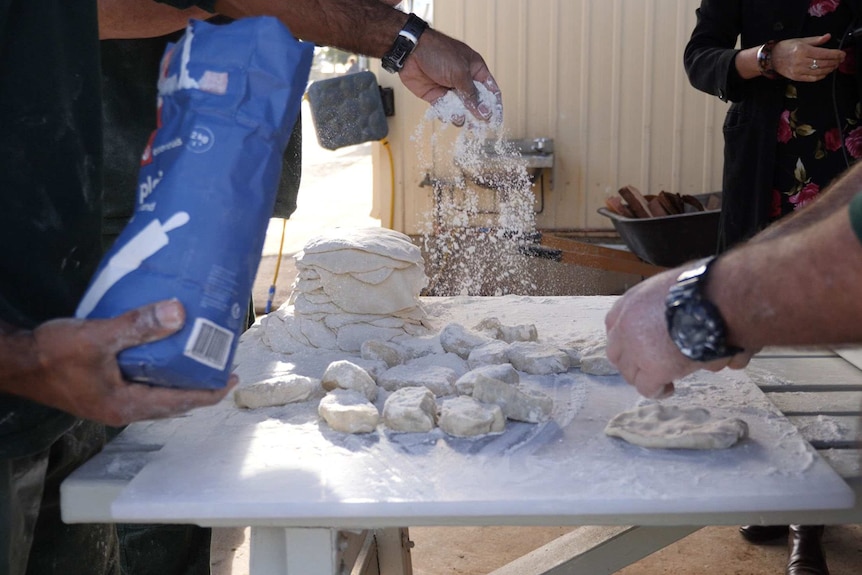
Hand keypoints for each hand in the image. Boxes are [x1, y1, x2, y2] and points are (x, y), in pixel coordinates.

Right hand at [7, 300, 234, 425]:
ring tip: (200, 358)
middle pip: (174, 402)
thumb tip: (180, 313)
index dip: (210, 392)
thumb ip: (138, 325)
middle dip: (200, 386)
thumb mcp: (99, 336)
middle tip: (222, 365)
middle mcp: (124, 409)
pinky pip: (143, 385)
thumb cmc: (53, 353)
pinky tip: (165, 351)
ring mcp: (113, 401)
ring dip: (181, 379)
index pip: (181, 402)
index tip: (233, 379)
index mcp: (127, 405)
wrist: (16, 362)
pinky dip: (161, 372)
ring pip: (159, 394)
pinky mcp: (105, 391)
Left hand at [400, 29, 501, 125]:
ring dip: (462, 116)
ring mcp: (450, 88)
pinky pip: (445, 110)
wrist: (411, 51)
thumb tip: (484, 113)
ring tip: (462, 120)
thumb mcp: (460, 74)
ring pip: (461, 109)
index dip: (495, 105)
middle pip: (476, 102)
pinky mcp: (436, 96)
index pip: (490, 90)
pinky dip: (447, 115)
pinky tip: (449, 116)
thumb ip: (472, 95)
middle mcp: (464, 80)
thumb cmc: (438, 53)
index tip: (496, 120)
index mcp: (476, 70)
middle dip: (478, 115)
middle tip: (480, 128)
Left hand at [604, 269, 739, 397]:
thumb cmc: (706, 287)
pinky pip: (646, 388)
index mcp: (631, 302)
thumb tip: (680, 313)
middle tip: (648, 366)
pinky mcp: (653, 368)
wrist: (717, 298)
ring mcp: (637, 348)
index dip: (624, 338)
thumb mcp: (672, 285)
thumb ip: (665, 302)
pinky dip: (657, 390)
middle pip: (617, 352)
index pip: (614, 324)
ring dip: (644, 377)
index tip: (635, 345)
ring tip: (661, 379)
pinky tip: (667, 388)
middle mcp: (627, 325)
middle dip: (631, 361)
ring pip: (629, 372)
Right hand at [771, 34, 844, 81]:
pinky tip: (825, 72)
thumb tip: (828, 37)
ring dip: (830, 69)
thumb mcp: (801, 40)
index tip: (842, 54)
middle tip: (840, 60)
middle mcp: (801, 61)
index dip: (835, 54)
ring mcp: (798, 70)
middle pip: (823, 63)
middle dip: (835, 62)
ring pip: (819, 71)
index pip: (824, 53)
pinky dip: (821, 76)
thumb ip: (816, 40)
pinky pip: (812, 78)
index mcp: (803, 50)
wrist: (771, 58)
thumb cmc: (786, 48)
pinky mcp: (796, 77)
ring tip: (834, 66)